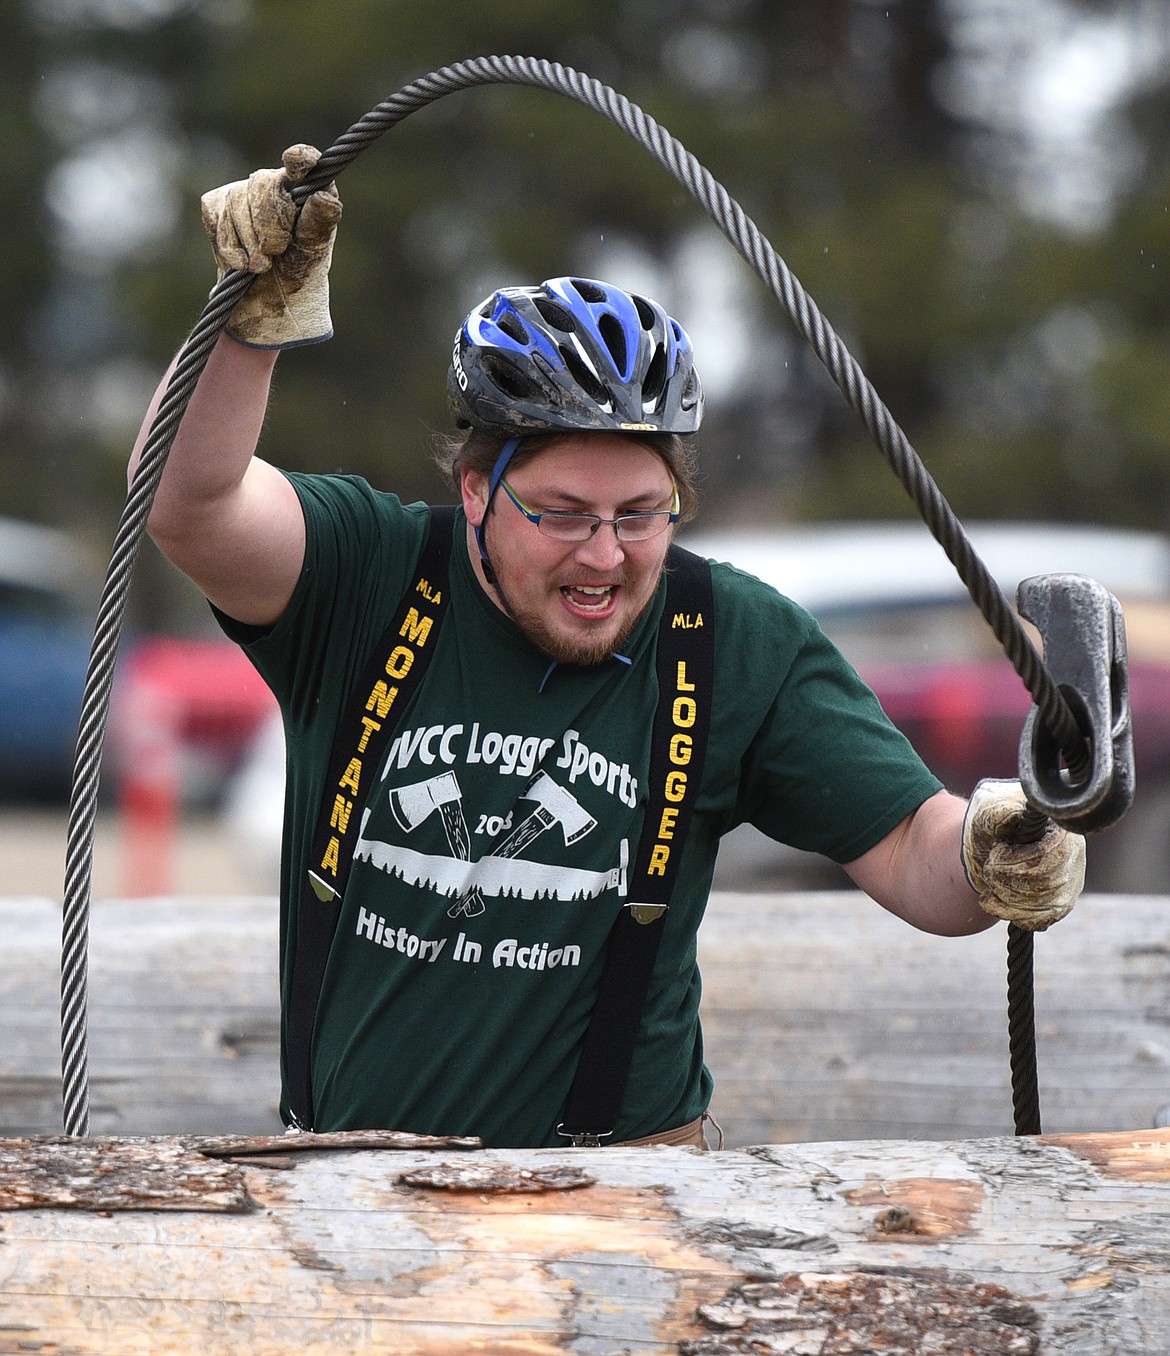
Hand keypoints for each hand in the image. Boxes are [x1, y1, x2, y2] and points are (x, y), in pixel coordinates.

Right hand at [200, 144, 341, 347]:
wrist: (264, 306)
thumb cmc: (297, 277)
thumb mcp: (313, 254)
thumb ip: (320, 223)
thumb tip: (324, 196)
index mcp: (305, 190)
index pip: (302, 163)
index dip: (300, 159)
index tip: (299, 162)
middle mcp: (274, 182)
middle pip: (262, 185)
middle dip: (269, 227)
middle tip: (276, 253)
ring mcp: (242, 191)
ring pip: (237, 204)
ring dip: (250, 246)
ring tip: (262, 265)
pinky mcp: (216, 206)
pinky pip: (217, 220)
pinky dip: (229, 249)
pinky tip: (242, 262)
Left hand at [961, 779, 1085, 930]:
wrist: (986, 846)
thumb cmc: (991, 824)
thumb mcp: (990, 812)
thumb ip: (1000, 813)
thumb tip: (1015, 816)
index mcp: (1059, 828)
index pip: (1048, 854)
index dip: (1017, 859)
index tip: (996, 851)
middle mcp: (1073, 855)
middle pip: (1047, 882)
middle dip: (1008, 879)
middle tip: (988, 869)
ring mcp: (1070, 882)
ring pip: (1044, 904)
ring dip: (1006, 897)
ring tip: (989, 882)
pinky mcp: (1059, 904)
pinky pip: (1041, 919)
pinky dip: (1011, 914)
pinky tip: (992, 901)